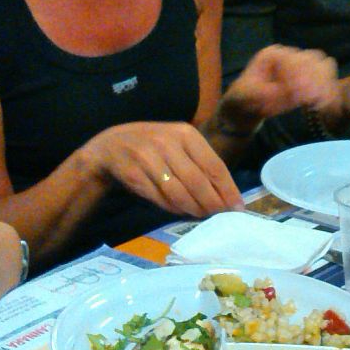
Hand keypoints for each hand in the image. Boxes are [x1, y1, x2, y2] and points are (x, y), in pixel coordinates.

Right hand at [83, 121, 241, 218]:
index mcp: (186, 134)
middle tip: (221, 216)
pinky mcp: (132, 173)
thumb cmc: (154, 147)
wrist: (111, 146)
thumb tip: (227, 195)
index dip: (227, 189)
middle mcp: (168, 142)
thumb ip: (201, 164)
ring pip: (178, 192)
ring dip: (193, 208)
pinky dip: (172, 207)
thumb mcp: (179, 145)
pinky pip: (158, 197)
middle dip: (212, 203)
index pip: (214, 165)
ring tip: (202, 216)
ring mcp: (148, 157)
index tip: (237, 207)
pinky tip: (180, 211)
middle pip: (197, 181)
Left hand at [219, 45, 338, 132]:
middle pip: (313, 58)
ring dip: (324, 84)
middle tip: (311, 101)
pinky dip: (328, 89)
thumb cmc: (244, 99)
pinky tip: (322, 103)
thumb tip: (284, 92)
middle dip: (314, 79)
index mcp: (273, 55)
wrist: (246, 106)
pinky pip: (326, 78)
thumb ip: (263, 92)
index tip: (298, 97)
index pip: (293, 58)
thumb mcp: (246, 96)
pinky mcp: (309, 77)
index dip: (298, 76)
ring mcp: (301, 65)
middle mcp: (290, 55)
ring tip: (318, 103)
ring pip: (323, 65)